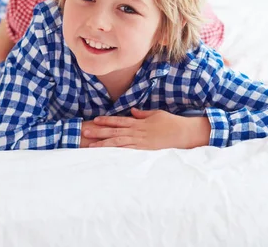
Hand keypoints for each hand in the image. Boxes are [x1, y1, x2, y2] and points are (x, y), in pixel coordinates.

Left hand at [82, 108, 210, 149]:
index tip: (95, 120)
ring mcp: (140, 142)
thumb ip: (142, 114)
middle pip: (114, 131)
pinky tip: (107, 154)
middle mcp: (136, 131)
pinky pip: (127, 151)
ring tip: (91, 145)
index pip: (119, 120)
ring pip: (118, 142)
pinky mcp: (144, 151)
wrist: (182, 133)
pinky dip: (116, 152)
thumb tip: (132, 111)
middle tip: (85, 132)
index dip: (107, 120)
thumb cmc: (170, 123)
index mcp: (138, 122)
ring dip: (103, 144)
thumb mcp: (155, 114)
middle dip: (99, 132)